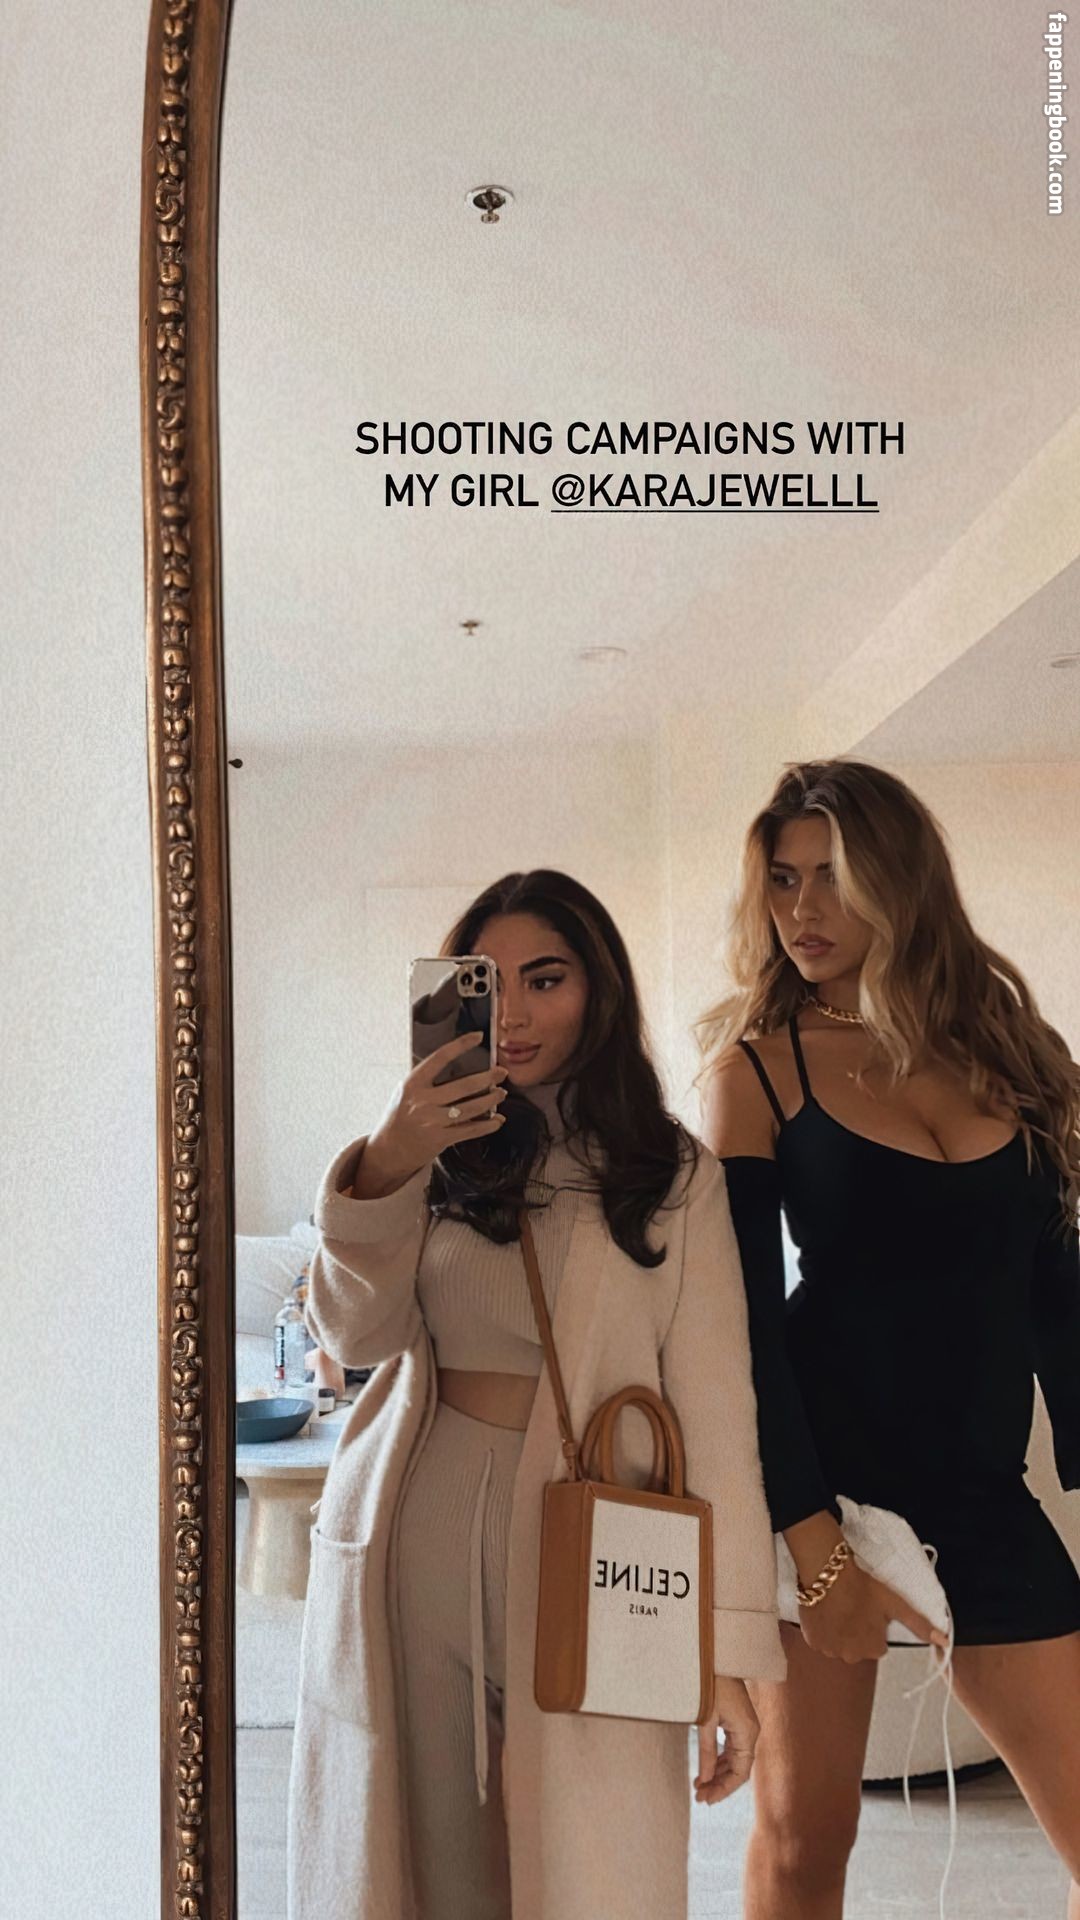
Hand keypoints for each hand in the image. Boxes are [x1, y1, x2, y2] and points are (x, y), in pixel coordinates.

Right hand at [353, 1033, 507, 1196]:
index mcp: (413, 1084)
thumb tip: (462, 1068)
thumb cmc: (400, 1116)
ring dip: (490, 1100)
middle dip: (488, 1078)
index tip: (478, 1037)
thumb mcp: (406, 1092)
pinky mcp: (440, 1140)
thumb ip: (428, 1081)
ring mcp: (432, 1122)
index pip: (440, 1058)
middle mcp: (422, 1101)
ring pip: (470, 1108)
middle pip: (463, 1086)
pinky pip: (470, 1130)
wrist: (388, 1150)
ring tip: (501, 1094)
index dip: (460, 1045)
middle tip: (502, 1072)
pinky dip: (487, 1125)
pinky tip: (497, 1120)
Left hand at [694, 1675, 758, 1805]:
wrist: (717, 1658)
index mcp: (747, 1732)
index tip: (707, 1800)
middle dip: (719, 1784)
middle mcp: (750, 1732)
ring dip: (717, 1773)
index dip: (724, 1789)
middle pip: (738, 1768)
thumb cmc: (711, 1684)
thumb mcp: (706, 1719)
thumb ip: (706, 1751)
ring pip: (734, 1760)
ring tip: (699, 1786)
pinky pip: (730, 1748)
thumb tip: (704, 1779)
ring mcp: (744, 1727)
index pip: (740, 1772)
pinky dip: (718, 1760)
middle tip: (699, 1796)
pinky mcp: (737, 1722)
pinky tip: (705, 1769)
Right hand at [798, 1560, 945, 1662]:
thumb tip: (945, 1642)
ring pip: (838, 1644)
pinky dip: (822, 1630)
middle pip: (857, 1646)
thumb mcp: (895, 1604)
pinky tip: (825, 1611)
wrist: (828, 1572)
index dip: (874, 1625)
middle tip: (854, 1607)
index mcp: (875, 1650)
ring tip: (838, 1607)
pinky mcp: (812, 1641)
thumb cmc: (864, 1586)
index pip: (878, 1644)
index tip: (869, 1609)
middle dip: (856, 1631)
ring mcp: (830, 1650)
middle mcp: (853, 1656)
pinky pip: (820, 1640)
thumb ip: (920, 1625)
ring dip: (838, 1631)